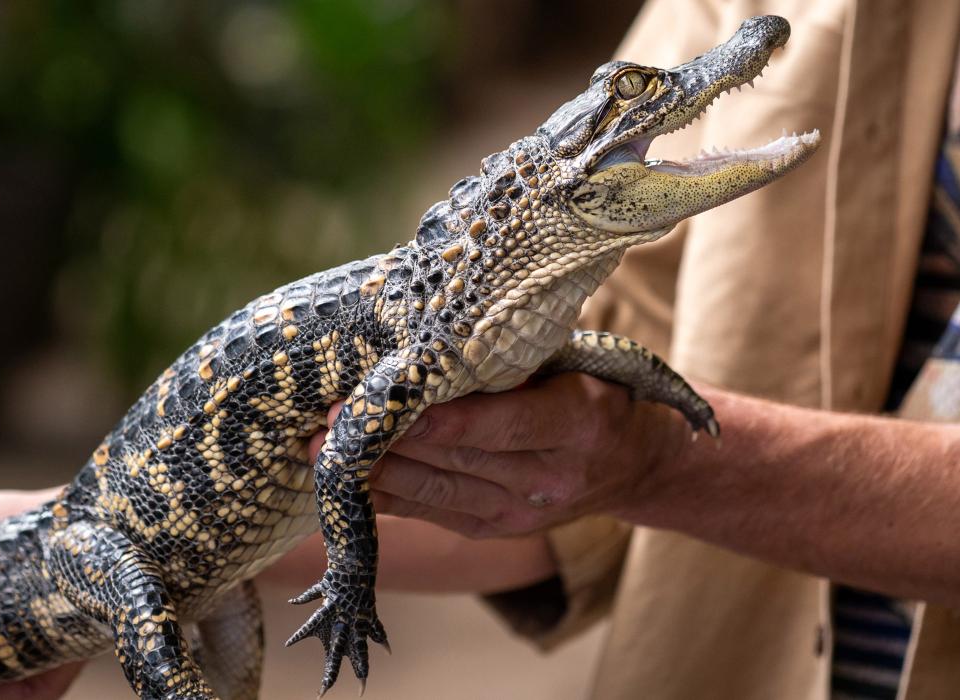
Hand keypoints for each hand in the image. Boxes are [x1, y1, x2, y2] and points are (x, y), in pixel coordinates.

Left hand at [311, 373, 686, 538]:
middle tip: (331, 416)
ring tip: (321, 450)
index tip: (385, 405)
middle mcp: (550, 475)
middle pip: (456, 458)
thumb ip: (512, 356)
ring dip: (374, 471)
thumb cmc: (598, 390)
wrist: (639, 463)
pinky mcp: (498, 530)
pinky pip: (433, 512)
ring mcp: (523, 511)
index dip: (439, 420)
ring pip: (436, 490)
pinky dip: (389, 495)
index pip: (501, 422)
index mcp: (577, 420)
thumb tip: (430, 330)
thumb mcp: (574, 361)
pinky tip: (348, 479)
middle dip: (387, 439)